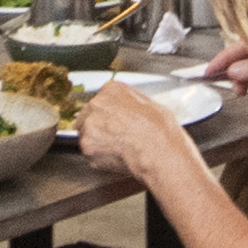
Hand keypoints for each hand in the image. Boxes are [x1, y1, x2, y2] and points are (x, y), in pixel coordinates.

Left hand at [74, 78, 200, 201]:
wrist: (159, 152)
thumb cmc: (160, 131)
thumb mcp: (149, 103)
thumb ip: (128, 100)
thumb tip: (124, 105)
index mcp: (111, 90)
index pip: (101, 100)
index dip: (108, 115)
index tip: (114, 123)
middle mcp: (96, 104)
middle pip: (88, 116)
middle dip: (99, 127)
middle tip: (116, 137)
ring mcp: (89, 126)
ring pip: (87, 135)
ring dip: (98, 142)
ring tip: (119, 148)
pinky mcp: (87, 147)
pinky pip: (90, 153)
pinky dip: (100, 157)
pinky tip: (117, 156)